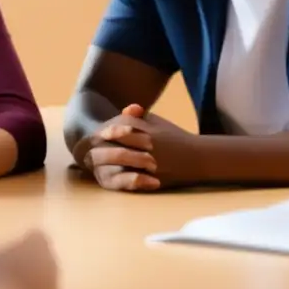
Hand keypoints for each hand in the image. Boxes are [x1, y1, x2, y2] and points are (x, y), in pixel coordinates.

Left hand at [80, 104, 197, 191]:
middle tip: (91, 150)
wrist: (198, 158)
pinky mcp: (154, 179)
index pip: (122, 128)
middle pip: (119, 145)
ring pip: (123, 163)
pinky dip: (122, 178)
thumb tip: (126, 109)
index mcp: (149, 131)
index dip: (108, 130)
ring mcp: (151, 164)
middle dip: (104, 147)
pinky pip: (133, 180)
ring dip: (109, 163)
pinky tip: (113, 177)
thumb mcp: (159, 123)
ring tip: (98, 164)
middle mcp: (149, 146)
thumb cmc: (175, 138)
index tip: (99, 134)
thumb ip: (141, 117)